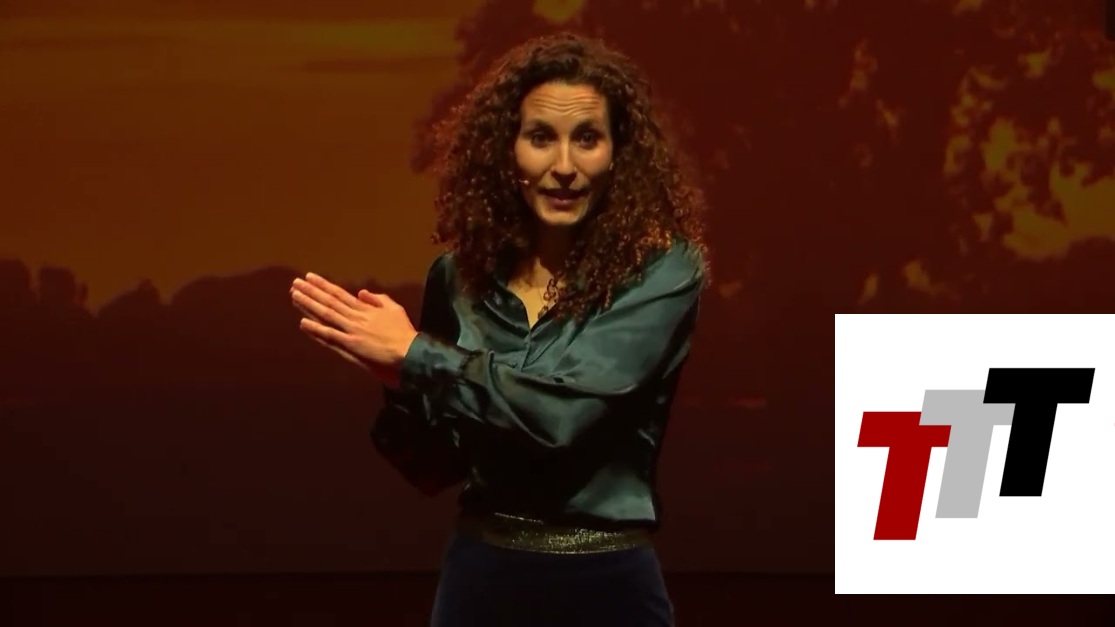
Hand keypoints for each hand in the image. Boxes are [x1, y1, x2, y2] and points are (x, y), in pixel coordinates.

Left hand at [290, 272, 418, 387]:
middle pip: (329, 301)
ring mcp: (351, 331)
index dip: (323, 285)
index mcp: (365, 308)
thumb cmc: (403, 332)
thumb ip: (378, 299)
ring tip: (294, 295)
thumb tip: (362, 292)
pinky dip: (316, 329)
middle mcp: (355, 317)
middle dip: (311, 291)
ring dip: (309, 305)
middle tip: (295, 282)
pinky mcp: (351, 345)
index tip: (310, 277)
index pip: (339, 294)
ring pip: (326, 315)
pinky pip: (330, 336)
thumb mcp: (395, 309)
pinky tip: (303, 322)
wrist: (409, 352)